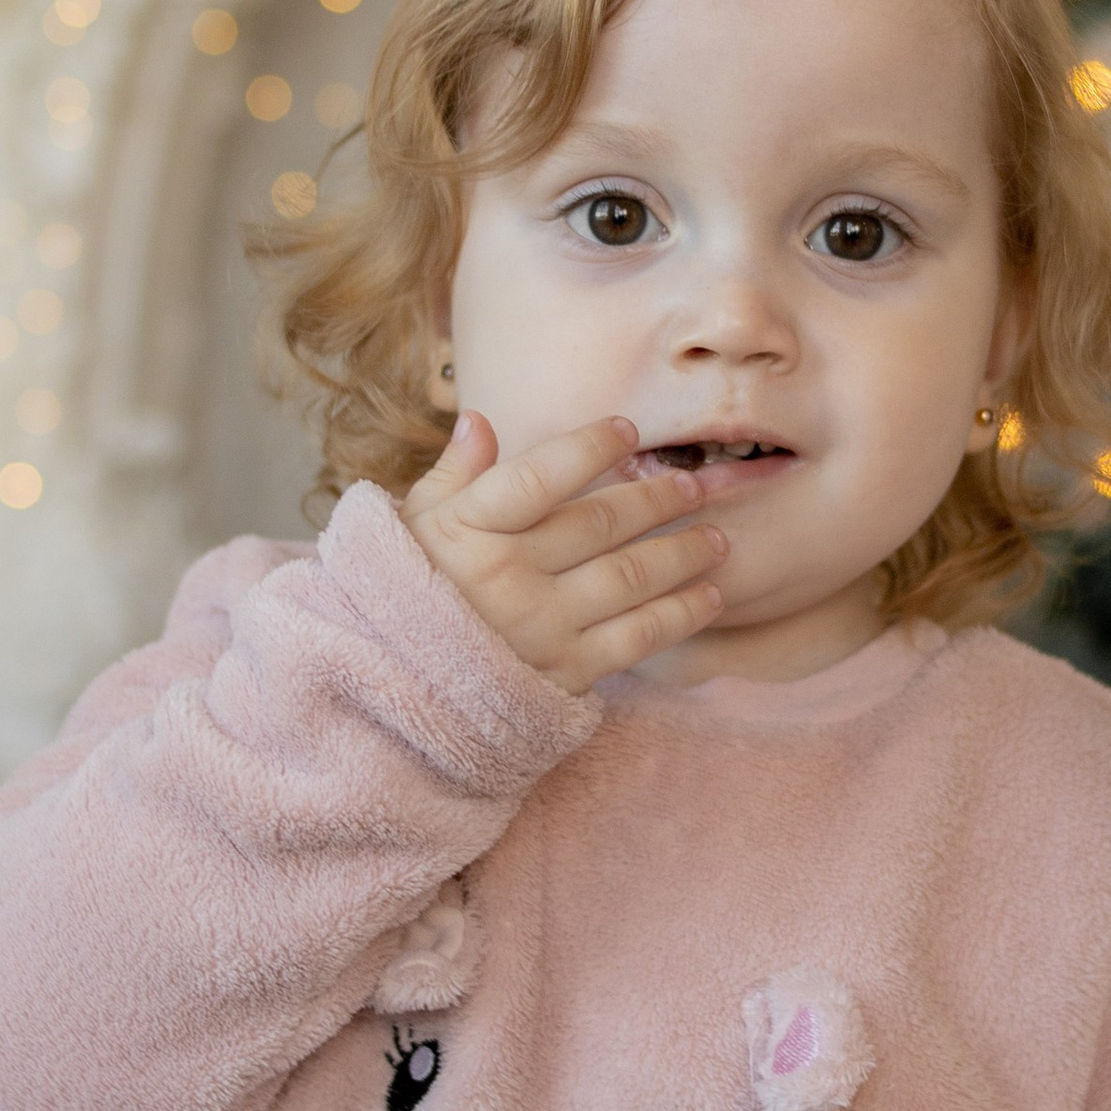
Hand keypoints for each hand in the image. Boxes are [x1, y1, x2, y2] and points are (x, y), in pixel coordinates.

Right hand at [402, 413, 726, 695]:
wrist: (393, 689)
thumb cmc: (405, 595)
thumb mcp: (413, 529)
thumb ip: (452, 476)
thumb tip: (479, 421)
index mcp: (469, 529)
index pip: (540, 476)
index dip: (589, 448)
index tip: (628, 431)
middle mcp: (508, 575)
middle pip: (599, 524)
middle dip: (656, 500)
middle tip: (692, 485)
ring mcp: (540, 626)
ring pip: (630, 577)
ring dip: (683, 554)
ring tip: (717, 538)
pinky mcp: (566, 672)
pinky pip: (637, 637)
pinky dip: (681, 614)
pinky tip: (711, 596)